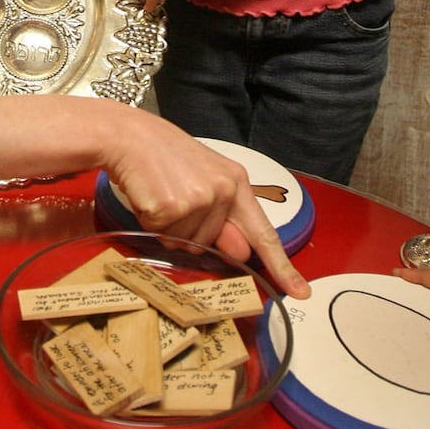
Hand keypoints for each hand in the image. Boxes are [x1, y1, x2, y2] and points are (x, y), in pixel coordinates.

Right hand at [100, 112, 309, 298]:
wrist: (129, 136)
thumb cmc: (165, 156)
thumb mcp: (204, 179)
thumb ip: (225, 216)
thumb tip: (240, 252)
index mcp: (236, 182)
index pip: (264, 233)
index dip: (282, 266)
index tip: (300, 292)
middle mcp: (222, 191)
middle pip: (212, 244)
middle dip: (191, 233)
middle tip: (175, 197)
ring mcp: (198, 200)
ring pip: (186, 244)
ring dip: (170, 228)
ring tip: (161, 193)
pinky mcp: (171, 207)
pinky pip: (163, 235)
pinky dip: (152, 222)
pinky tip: (150, 196)